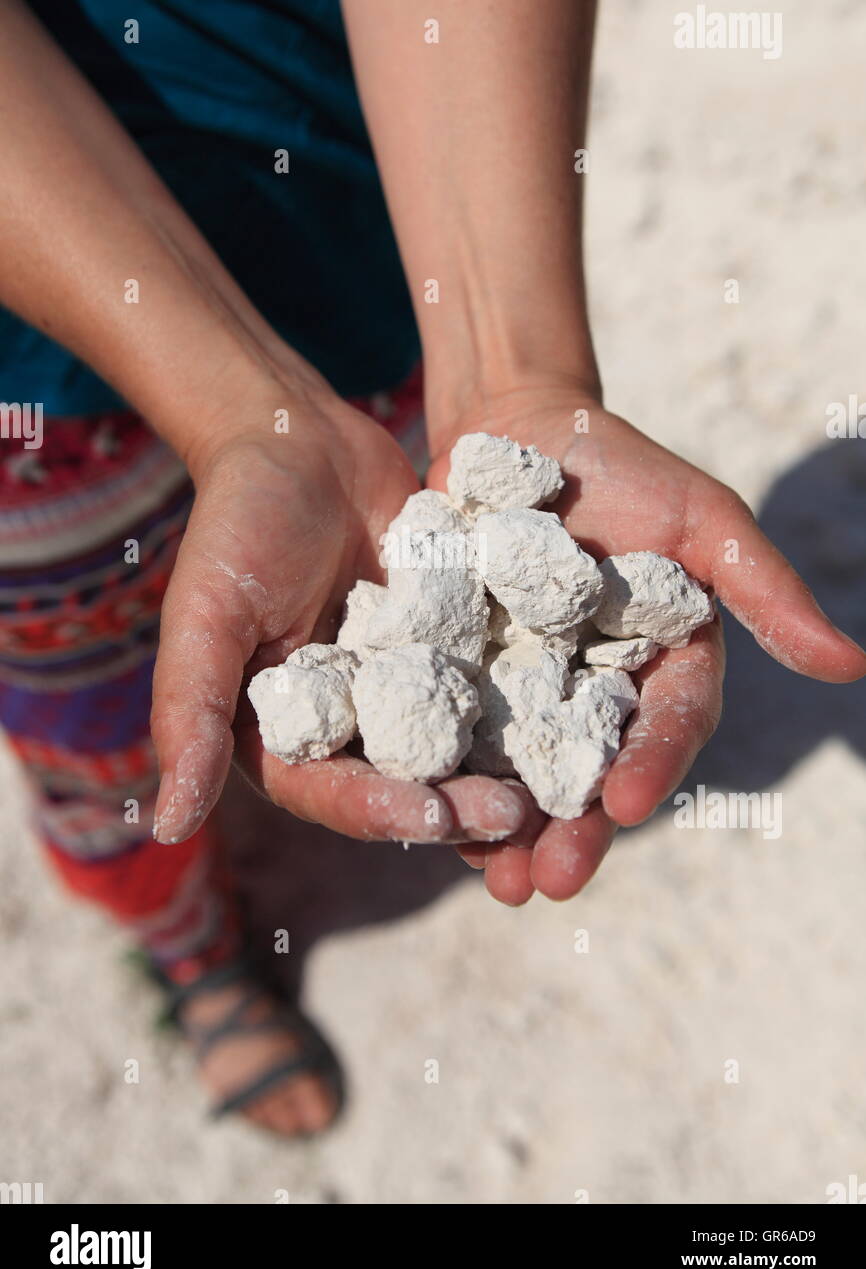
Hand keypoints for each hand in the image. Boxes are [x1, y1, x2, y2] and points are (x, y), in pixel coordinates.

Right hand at [151, 389, 541, 848]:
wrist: (304, 441)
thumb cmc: (238, 522)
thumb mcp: (206, 615)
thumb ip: (189, 713)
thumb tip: (167, 826)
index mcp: (282, 737)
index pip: (332, 794)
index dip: (381, 812)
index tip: (434, 818)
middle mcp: (347, 728)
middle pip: (405, 786)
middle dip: (458, 806)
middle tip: (517, 816)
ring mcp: (403, 691)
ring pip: (456, 749)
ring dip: (502, 773)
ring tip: (557, 789)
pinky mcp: (451, 651)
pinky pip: (489, 688)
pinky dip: (526, 709)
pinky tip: (574, 719)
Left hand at [426, 383, 865, 903]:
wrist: (517, 426)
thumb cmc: (624, 465)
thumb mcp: (702, 519)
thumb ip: (764, 589)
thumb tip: (851, 667)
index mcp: (662, 664)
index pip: (666, 725)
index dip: (651, 766)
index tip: (626, 806)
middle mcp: (596, 691)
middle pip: (590, 771)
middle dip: (573, 832)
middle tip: (552, 884)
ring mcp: (525, 688)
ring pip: (521, 771)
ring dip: (508, 832)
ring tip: (496, 882)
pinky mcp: (460, 674)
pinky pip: (454, 732)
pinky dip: (445, 777)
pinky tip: (427, 817)